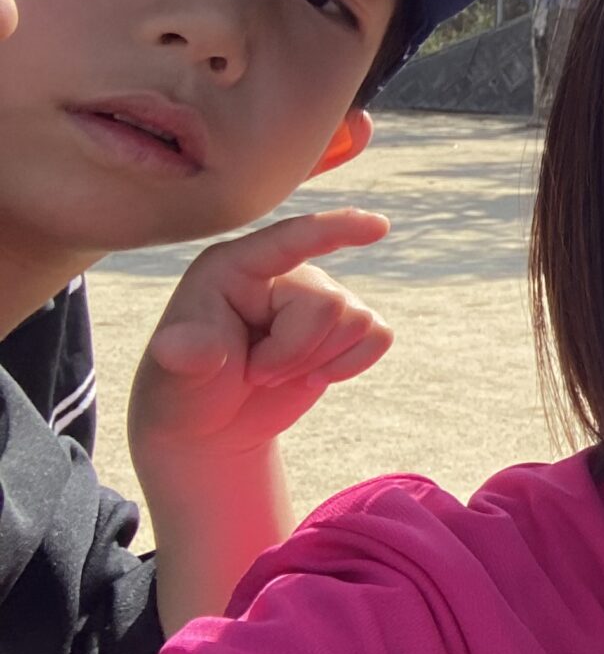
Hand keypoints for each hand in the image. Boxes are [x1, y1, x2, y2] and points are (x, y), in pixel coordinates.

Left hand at [130, 210, 394, 463]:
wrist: (209, 426)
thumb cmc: (182, 393)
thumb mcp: (175, 378)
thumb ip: (183, 358)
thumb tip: (182, 347)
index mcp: (233, 268)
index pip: (289, 241)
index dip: (334, 229)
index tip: (378, 226)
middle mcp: (280, 274)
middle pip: (328, 304)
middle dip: (296, 352)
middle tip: (255, 373)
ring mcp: (314, 297)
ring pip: (358, 320)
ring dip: (319, 361)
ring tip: (274, 375)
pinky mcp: (342, 326)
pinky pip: (378, 335)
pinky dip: (352, 365)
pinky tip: (312, 378)